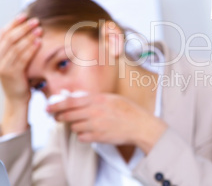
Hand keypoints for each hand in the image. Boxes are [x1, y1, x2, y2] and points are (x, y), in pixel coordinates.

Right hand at [0, 13, 41, 133]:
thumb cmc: (20, 77)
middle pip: (9, 38)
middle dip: (23, 28)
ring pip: (16, 47)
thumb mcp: (16, 60)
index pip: (3, 34)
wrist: (17, 98)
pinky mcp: (11, 74)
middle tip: (35, 21)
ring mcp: (2, 66)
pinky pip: (21, 58)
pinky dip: (30, 49)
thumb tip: (28, 29)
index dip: (13, 23)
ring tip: (39, 29)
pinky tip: (38, 42)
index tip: (25, 15)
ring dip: (28, 37)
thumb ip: (18, 47)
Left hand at [47, 93, 166, 153]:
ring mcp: (95, 125)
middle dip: (60, 116)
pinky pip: (81, 137)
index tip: (48, 107)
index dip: (56, 105)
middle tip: (58, 117)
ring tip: (82, 123)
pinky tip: (89, 132)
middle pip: (68, 115)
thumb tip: (77, 98)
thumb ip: (95, 98)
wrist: (140, 126)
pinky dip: (82, 135)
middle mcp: (94, 112)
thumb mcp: (112, 98)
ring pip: (74, 127)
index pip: (70, 101)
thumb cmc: (129, 110)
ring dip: (75, 125)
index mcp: (98, 99)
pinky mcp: (98, 137)